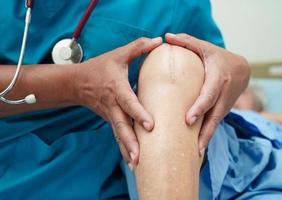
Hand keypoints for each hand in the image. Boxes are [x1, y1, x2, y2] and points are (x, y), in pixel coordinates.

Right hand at [73, 37, 162, 168]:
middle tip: (141, 157)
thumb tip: (159, 41)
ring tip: (137, 167)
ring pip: (119, 135)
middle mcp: (113, 105)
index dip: (138, 113)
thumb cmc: (100, 68)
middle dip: (130, 142)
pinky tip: (133, 163)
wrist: (77, 83)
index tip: (150, 125)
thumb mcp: (118, 55)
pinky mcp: (111, 120)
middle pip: (121, 126)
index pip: (128, 102)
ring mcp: (110, 115)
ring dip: (127, 150)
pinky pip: (118, 135)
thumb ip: (138, 47)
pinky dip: (124, 149)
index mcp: (116, 88)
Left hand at [166, 33, 249, 153]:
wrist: (241, 69)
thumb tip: (166, 38)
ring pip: (215, 124)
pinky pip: (213, 125)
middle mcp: (223, 94)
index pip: (209, 95)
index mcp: (218, 78)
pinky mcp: (222, 111)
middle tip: (194, 149)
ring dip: (206, 140)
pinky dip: (206, 137)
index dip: (200, 107)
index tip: (189, 120)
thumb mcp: (206, 48)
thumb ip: (187, 42)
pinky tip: (197, 150)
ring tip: (195, 156)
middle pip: (214, 116)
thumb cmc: (218, 57)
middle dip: (205, 133)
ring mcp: (224, 105)